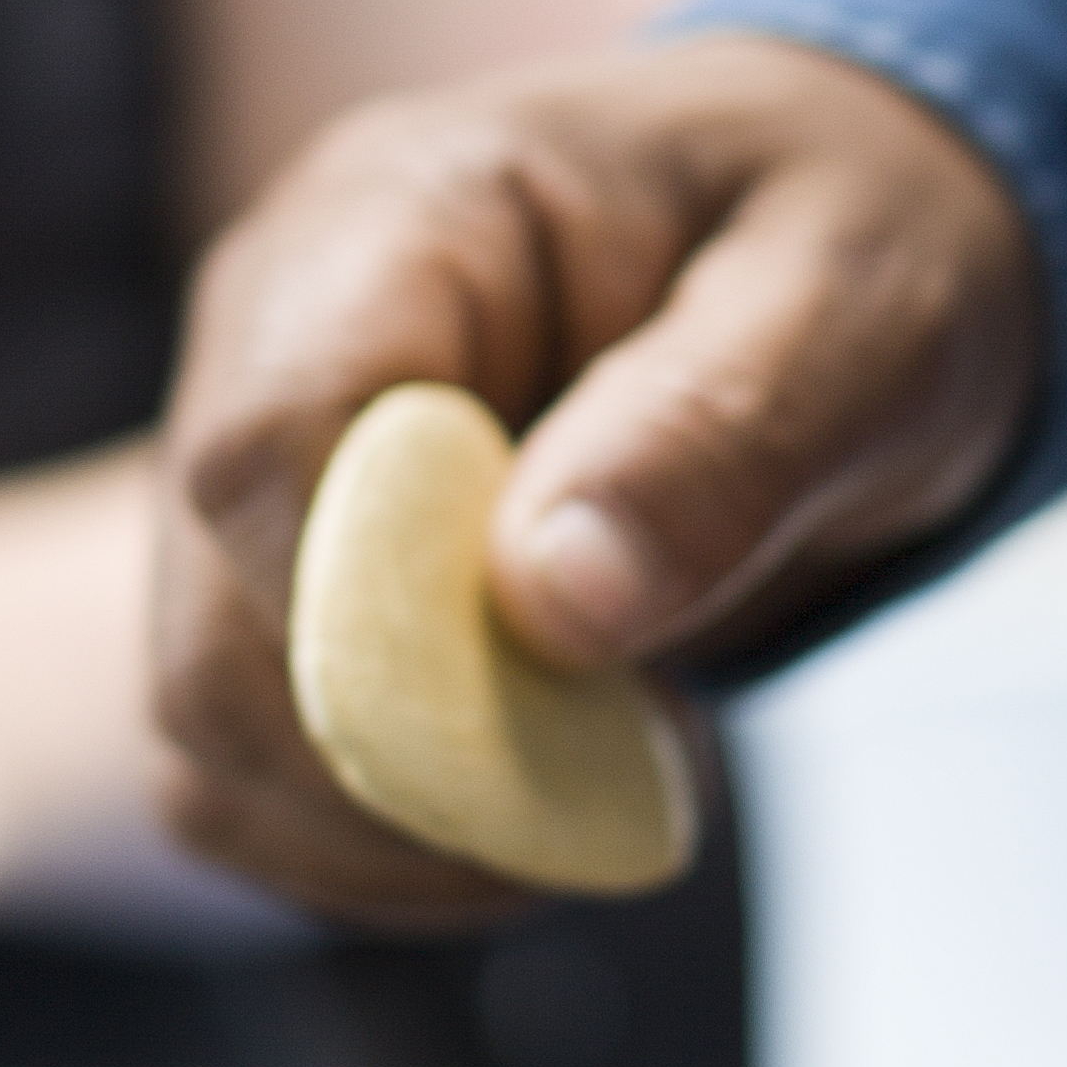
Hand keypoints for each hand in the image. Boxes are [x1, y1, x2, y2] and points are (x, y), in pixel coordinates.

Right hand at [156, 31, 1040, 913]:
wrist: (823, 276)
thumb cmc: (839, 248)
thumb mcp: (856, 306)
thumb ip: (716, 430)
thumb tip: (555, 602)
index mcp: (403, 216)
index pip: (266, 446)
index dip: (379, 619)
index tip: (569, 687)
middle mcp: (279, 335)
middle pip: (217, 623)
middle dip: (410, 762)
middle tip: (630, 780)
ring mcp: (266, 472)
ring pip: (211, 728)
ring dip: (397, 829)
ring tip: (606, 795)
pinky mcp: (285, 589)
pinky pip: (253, 778)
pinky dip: (385, 850)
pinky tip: (543, 817)